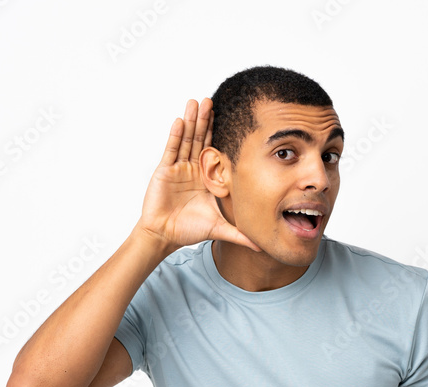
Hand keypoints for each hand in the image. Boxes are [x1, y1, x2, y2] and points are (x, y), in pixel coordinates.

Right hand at [137, 98, 260, 252]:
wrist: (164, 235)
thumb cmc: (188, 230)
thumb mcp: (219, 228)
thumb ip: (240, 235)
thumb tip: (262, 246)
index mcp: (206, 178)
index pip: (215, 151)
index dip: (220, 134)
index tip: (230, 117)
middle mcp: (192, 169)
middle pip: (200, 139)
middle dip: (206, 120)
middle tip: (212, 100)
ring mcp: (178, 167)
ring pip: (186, 140)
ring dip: (191, 121)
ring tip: (196, 102)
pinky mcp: (164, 170)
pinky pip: (171, 149)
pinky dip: (176, 135)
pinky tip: (181, 120)